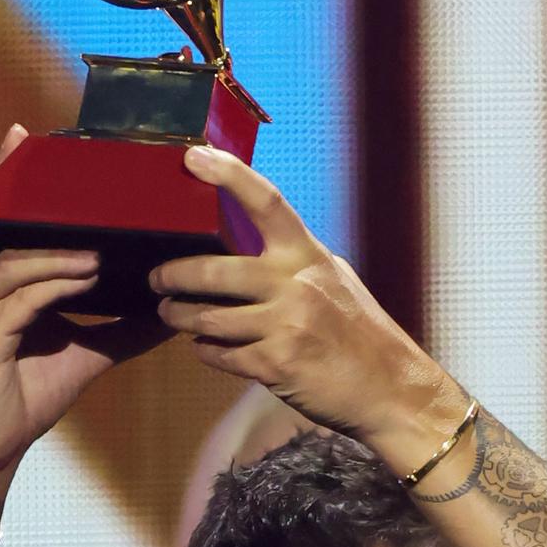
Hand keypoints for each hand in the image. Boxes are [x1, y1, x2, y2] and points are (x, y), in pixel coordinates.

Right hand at [0, 126, 168, 495]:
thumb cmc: (29, 395)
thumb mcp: (87, 355)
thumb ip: (122, 330)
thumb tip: (170, 313)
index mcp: (8, 283)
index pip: (13, 223)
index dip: (16, 180)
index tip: (28, 137)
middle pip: (1, 225)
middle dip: (17, 186)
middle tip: (36, 146)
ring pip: (14, 261)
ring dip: (56, 248)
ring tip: (98, 243)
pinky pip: (18, 300)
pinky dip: (50, 284)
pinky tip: (81, 275)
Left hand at [150, 148, 451, 445]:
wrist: (389, 389)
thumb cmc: (360, 334)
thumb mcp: (335, 282)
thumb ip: (295, 263)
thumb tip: (252, 246)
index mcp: (308, 255)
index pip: (264, 201)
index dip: (227, 174)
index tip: (193, 156)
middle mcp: (295, 284)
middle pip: (213, 270)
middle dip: (174, 275)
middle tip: (157, 278)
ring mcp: (285, 325)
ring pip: (208, 317)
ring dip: (180, 316)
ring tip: (171, 313)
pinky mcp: (275, 364)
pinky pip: (221, 354)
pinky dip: (206, 350)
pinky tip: (204, 347)